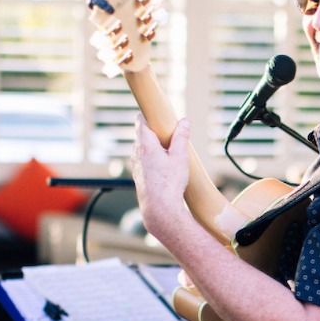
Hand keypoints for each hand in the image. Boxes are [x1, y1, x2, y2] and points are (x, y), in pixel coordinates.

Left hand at [131, 115, 191, 239]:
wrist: (159, 209)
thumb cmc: (169, 183)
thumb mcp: (180, 157)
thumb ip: (181, 137)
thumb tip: (184, 121)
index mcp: (145, 144)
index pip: (141, 121)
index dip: (147, 115)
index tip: (155, 112)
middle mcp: (136, 153)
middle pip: (143, 134)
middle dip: (155, 132)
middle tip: (170, 133)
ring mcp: (135, 165)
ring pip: (143, 149)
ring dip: (154, 147)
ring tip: (170, 153)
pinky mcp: (138, 175)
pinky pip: (144, 161)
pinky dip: (152, 159)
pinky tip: (165, 168)